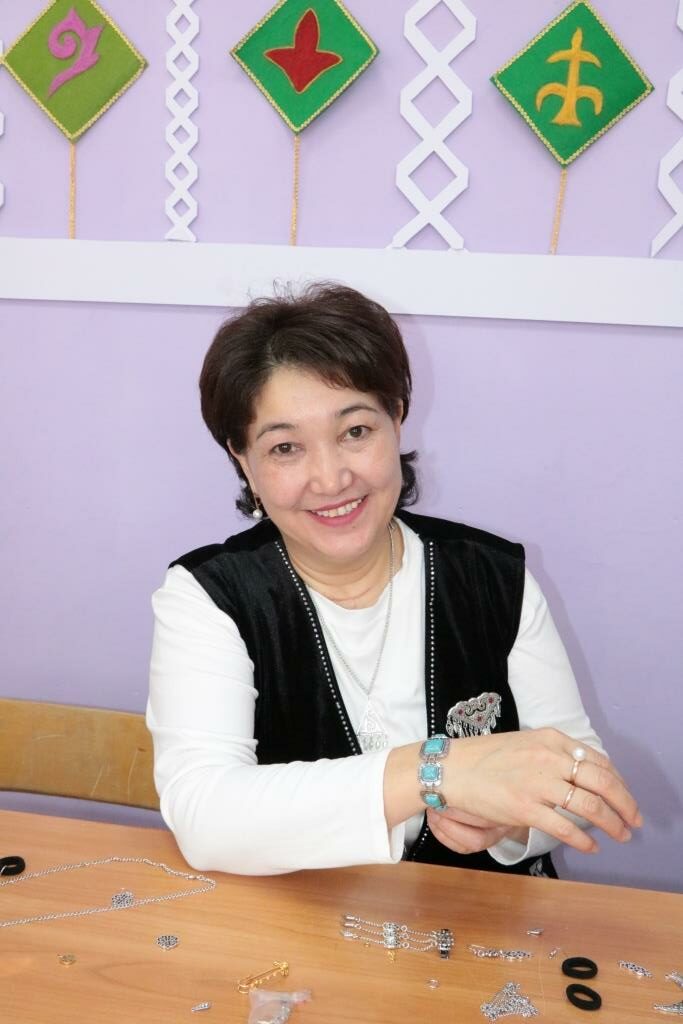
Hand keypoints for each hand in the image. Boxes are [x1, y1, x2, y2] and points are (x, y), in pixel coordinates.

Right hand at [443, 728, 641, 854]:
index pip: (599, 761)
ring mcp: (537, 783)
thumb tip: (586, 776)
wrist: (451, 768)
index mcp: (551, 739)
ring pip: (590, 807)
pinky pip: (565, 827)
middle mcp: (549, 758)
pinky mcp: (525, 808)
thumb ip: (556, 755)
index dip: (619, 783)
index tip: (626, 797)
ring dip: (612, 824)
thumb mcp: (527, 744)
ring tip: (620, 835)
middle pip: (603, 782)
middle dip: (626, 805)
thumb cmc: (486, 758)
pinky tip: (591, 847)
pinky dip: (584, 840)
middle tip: (634, 820)